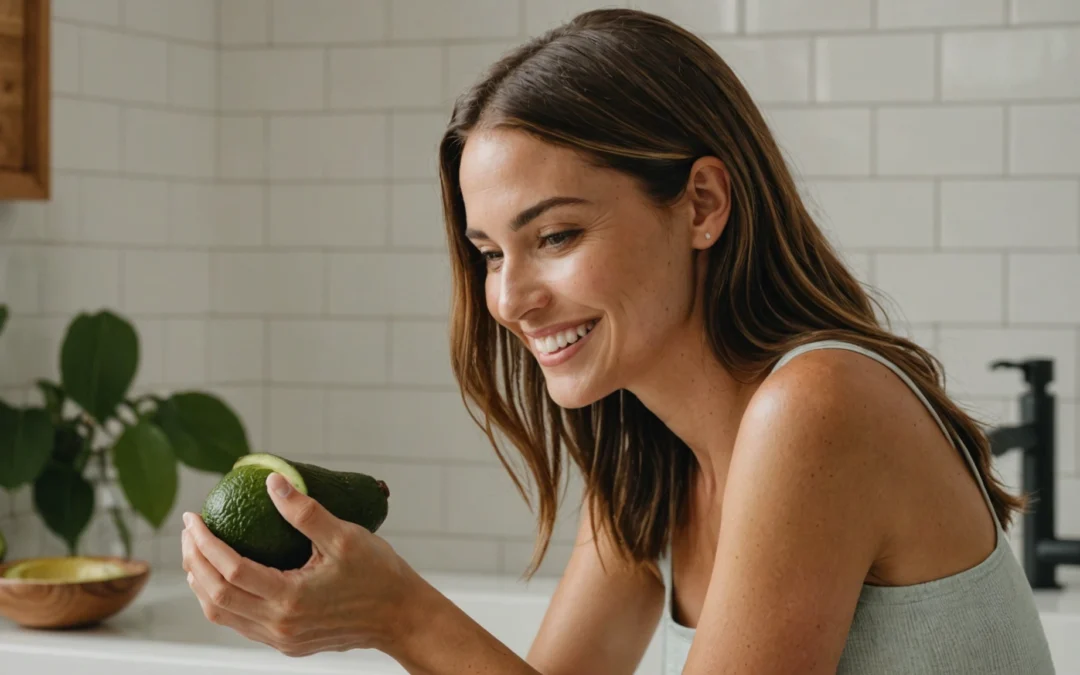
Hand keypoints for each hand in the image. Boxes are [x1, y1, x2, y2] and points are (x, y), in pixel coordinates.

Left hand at [180, 472, 414, 656]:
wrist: (401, 617)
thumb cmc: (379, 574)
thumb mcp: (345, 536)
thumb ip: (305, 511)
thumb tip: (272, 482)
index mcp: (291, 599)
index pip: (230, 570)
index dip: (206, 542)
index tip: (194, 517)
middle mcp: (280, 625)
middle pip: (216, 596)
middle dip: (194, 561)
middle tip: (190, 531)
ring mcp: (282, 639)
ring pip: (223, 615)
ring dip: (202, 583)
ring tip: (196, 552)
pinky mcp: (287, 643)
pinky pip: (241, 622)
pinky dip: (223, 598)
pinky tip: (223, 576)